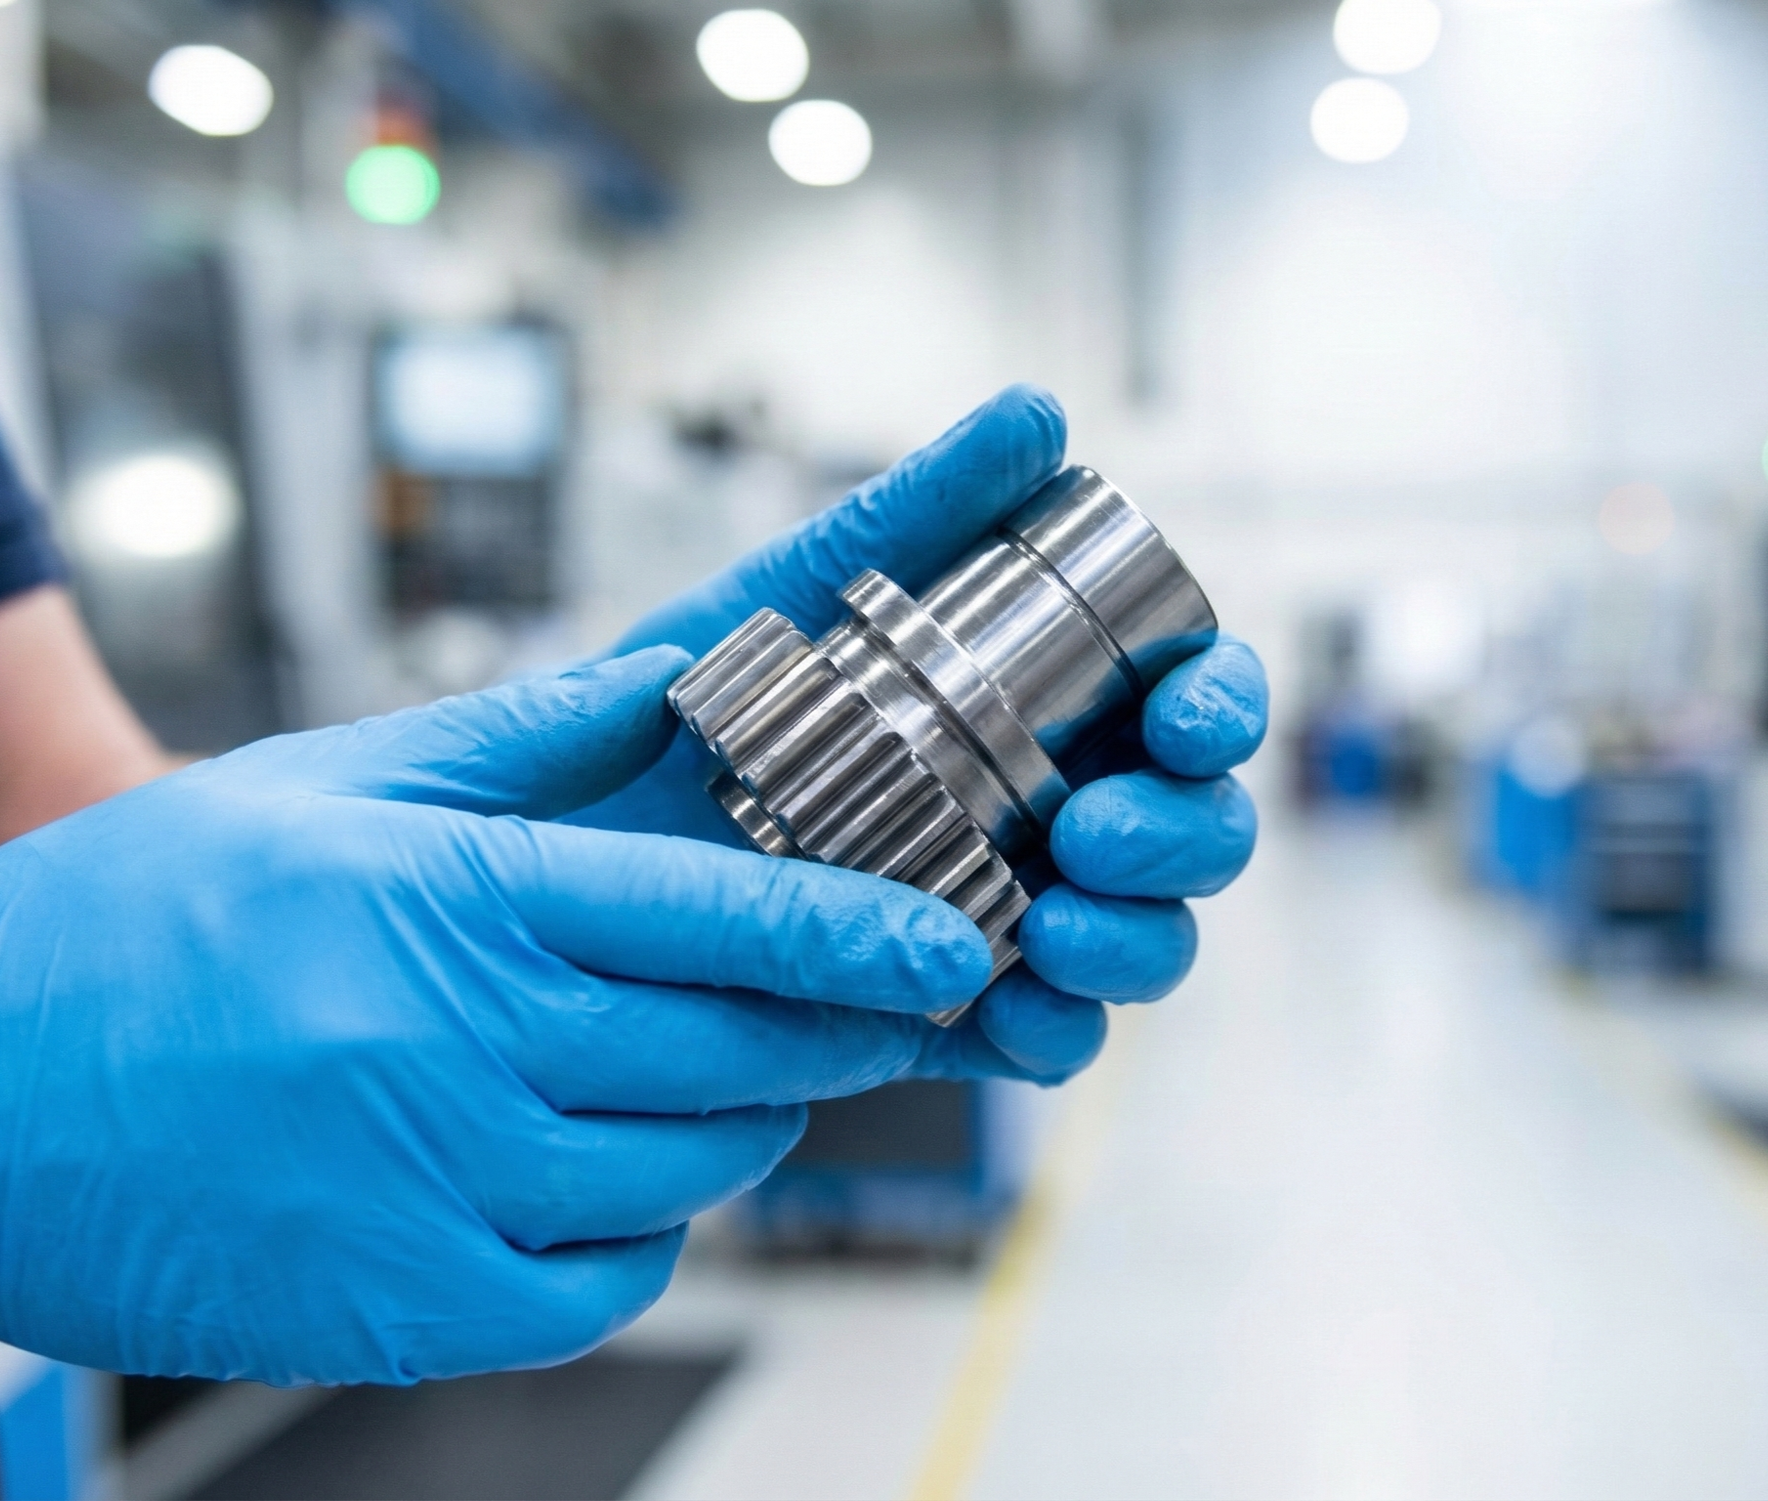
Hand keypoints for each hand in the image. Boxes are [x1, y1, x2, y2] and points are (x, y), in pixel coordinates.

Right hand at [0, 650, 993, 1396]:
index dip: (856, 934)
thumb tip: (657, 678)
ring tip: (712, 1067)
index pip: (714, 920)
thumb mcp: (308, 788)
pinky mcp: (403, 1310)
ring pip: (686, 1170)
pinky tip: (601, 1174)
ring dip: (735, 1118)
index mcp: (445, 905)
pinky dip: (637, 1231)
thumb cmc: (110, 929)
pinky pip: (605, 1282)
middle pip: (732, 1053)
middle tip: (878, 1004)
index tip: (948, 943)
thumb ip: (504, 743)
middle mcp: (454, 1054)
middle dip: (832, 1029)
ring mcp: (434, 1196)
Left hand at [576, 385, 1267, 1082]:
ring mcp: (1005, 911)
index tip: (1182, 716)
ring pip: (1140, 941)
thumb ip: (914, 511)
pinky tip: (1019, 1016)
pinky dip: (1056, 1035)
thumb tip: (1037, 415)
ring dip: (1135, 941)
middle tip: (1096, 833)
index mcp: (1037, 702)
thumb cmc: (681, 700)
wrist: (551, 847)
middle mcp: (1044, 809)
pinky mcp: (947, 1008)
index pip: (1180, 698)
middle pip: (1190, 829)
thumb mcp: (788, 593)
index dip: (1216, 705)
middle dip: (1183, 836)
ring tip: (1057, 928)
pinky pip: (1045, 1038)